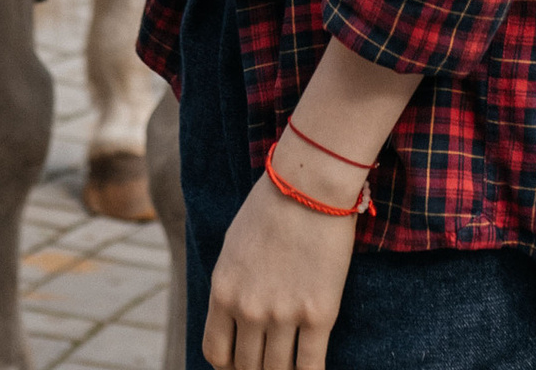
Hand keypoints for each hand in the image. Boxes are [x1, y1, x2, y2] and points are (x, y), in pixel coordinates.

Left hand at [203, 170, 356, 369]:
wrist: (310, 184)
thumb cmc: (271, 208)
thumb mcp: (233, 248)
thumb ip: (231, 288)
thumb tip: (235, 323)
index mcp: (223, 292)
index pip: (217, 354)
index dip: (229, 367)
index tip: (241, 364)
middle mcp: (249, 309)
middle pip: (247, 368)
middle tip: (269, 361)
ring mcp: (284, 315)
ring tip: (290, 363)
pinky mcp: (319, 314)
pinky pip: (310, 367)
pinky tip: (312, 369)